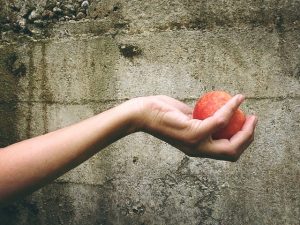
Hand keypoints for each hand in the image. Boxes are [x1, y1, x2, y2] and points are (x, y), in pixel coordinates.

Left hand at [133, 95, 256, 161]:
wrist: (142, 113)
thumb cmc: (161, 113)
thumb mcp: (184, 118)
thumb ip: (199, 119)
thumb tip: (212, 112)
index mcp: (196, 148)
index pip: (225, 152)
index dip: (241, 141)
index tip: (247, 126)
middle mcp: (198, 150)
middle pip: (232, 152)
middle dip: (248, 139)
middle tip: (253, 121)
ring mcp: (196, 143)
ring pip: (231, 143)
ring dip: (246, 128)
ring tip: (251, 114)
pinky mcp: (193, 132)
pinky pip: (219, 120)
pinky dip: (231, 108)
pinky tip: (237, 99)